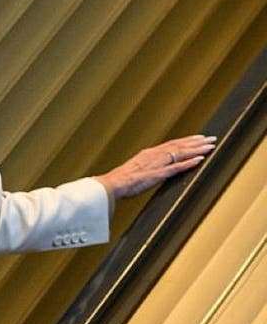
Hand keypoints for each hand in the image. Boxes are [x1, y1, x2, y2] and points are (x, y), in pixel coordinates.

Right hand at [95, 134, 216, 198]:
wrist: (111, 185)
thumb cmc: (120, 180)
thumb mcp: (134, 169)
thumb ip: (146, 166)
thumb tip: (153, 168)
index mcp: (148, 153)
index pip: (171, 144)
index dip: (186, 140)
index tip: (198, 138)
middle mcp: (154, 155)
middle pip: (179, 146)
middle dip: (196, 142)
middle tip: (211, 138)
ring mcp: (156, 164)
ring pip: (180, 153)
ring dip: (196, 149)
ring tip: (210, 146)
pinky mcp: (157, 174)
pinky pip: (176, 167)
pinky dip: (188, 163)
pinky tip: (200, 159)